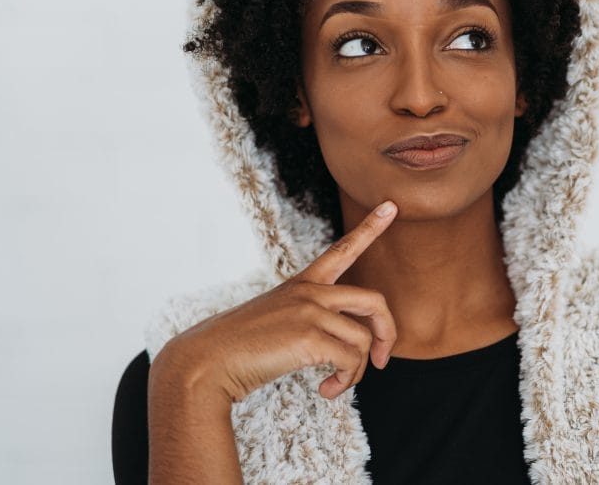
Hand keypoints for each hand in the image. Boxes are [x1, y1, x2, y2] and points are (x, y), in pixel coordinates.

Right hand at [156, 200, 398, 401]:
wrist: (208, 362)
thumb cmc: (239, 348)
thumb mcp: (276, 321)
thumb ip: (308, 322)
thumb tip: (345, 346)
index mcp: (302, 285)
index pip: (342, 250)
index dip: (369, 228)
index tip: (390, 206)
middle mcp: (310, 292)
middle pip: (373, 300)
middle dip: (387, 332)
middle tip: (381, 359)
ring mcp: (310, 312)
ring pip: (363, 339)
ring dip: (357, 370)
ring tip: (336, 384)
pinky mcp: (310, 338)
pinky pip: (350, 361)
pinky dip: (345, 381)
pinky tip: (327, 390)